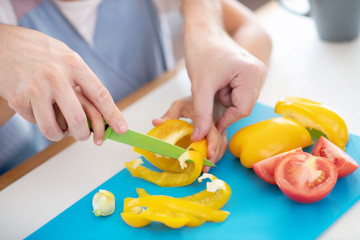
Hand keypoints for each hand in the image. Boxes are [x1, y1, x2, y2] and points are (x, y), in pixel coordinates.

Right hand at [0, 24, 126, 143]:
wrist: (2, 43)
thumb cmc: (40, 52)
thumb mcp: (66, 57)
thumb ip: (82, 79)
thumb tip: (102, 109)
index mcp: (74, 64)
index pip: (100, 95)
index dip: (114, 115)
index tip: (122, 129)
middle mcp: (57, 76)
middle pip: (78, 119)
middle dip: (82, 134)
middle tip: (82, 136)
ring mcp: (36, 87)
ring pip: (53, 129)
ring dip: (58, 135)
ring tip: (58, 129)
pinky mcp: (17, 97)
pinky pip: (34, 121)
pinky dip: (37, 120)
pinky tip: (34, 106)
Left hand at [153, 96, 227, 171]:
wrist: (205, 96)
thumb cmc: (191, 102)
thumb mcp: (179, 106)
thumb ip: (168, 115)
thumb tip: (156, 122)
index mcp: (206, 113)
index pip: (210, 128)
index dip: (210, 142)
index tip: (206, 153)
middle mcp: (216, 121)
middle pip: (219, 139)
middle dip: (213, 154)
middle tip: (205, 166)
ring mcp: (220, 127)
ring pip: (222, 143)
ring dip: (216, 156)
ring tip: (206, 167)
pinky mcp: (221, 132)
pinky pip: (222, 144)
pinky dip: (217, 154)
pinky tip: (209, 162)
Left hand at [185, 28, 266, 140]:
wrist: (203, 33)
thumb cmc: (201, 53)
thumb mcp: (200, 87)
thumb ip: (201, 114)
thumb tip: (199, 138)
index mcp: (252, 73)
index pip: (242, 110)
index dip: (225, 118)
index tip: (210, 122)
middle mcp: (260, 72)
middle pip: (243, 106)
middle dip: (224, 104)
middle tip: (210, 92)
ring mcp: (257, 72)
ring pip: (241, 101)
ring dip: (225, 98)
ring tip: (214, 83)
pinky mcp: (252, 73)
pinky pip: (240, 94)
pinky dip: (227, 93)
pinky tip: (219, 82)